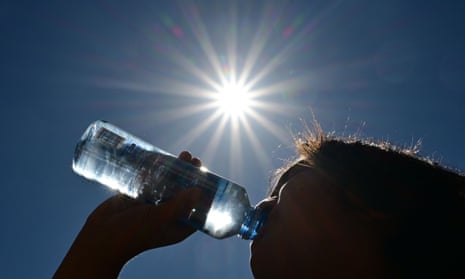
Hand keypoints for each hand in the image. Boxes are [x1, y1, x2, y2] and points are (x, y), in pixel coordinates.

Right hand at [54, 151, 202, 278]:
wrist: (99, 238)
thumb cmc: (131, 234)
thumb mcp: (159, 219)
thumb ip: (178, 206)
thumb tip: (199, 191)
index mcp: (178, 226)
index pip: (198, 209)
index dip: (205, 192)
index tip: (208, 175)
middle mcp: (168, 215)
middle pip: (184, 192)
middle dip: (190, 175)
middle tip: (193, 159)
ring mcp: (152, 205)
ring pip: (169, 184)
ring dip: (176, 169)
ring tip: (183, 154)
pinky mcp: (138, 197)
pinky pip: (152, 181)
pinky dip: (157, 170)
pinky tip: (161, 157)